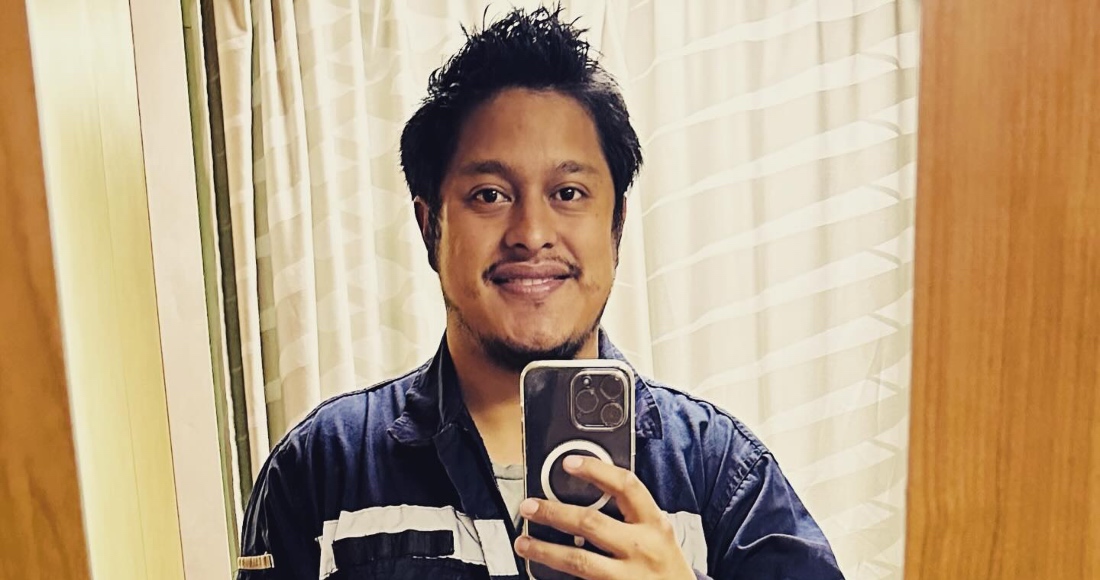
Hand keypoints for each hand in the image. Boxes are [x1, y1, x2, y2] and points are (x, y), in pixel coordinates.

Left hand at [513, 455, 695, 579]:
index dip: (596, 470)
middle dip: (554, 513)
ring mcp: (627, 576)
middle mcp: (641, 548)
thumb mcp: (658, 533)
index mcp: (654, 524)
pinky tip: (541, 570)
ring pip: (578, 560)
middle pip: (591, 523)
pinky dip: (557, 576)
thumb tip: (592, 489)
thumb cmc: (666, 566)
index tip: (569, 463)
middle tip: (529, 507)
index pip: (625, 486)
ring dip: (545, 550)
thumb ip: (631, 514)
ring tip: (524, 542)